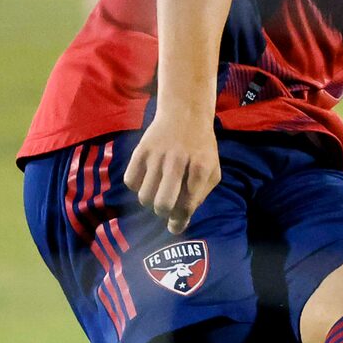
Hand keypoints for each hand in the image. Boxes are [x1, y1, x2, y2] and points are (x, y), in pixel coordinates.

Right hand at [124, 108, 220, 233]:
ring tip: (157, 191)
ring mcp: (157, 155)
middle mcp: (177, 161)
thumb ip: (200, 196)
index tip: (174, 227)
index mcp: (200, 168)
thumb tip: (180, 220)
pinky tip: (147, 180)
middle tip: (166, 207)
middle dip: (163, 213)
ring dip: (150, 201)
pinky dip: (136, 187)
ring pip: (144, 196)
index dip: (179, 221)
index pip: (186, 206)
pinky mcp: (141, 150)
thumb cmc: (201, 149)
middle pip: (162, 204)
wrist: (185, 115)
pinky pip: (130, 181)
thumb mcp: (212, 170)